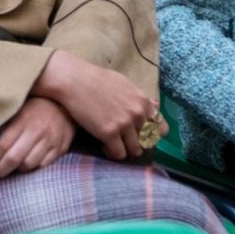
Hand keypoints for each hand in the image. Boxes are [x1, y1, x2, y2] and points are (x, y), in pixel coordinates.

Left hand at [0, 97, 74, 177]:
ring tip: (12, 166)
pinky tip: (27, 163)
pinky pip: (43, 165)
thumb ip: (3, 127)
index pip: (1, 146)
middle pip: (14, 159)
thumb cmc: (33, 107)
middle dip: (1, 170)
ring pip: (29, 165)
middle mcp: (36, 130)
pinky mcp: (61, 147)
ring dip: (17, 169)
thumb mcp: (17, 111)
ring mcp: (50, 140)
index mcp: (21, 120)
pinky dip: (33, 168)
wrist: (64, 102)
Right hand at [33, 49, 162, 160]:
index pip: (160, 128)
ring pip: (134, 150)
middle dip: (137, 144)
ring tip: (114, 144)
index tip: (141, 135)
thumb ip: (140, 98)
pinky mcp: (108, 133)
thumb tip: (155, 107)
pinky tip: (104, 146)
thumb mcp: (124, 84)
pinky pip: (118, 154)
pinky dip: (112, 153)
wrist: (74, 80)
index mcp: (143, 102)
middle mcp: (137, 114)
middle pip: (147, 142)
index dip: (152, 135)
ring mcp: (123, 124)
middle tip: (124, 141)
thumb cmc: (96, 79)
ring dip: (125, 150)